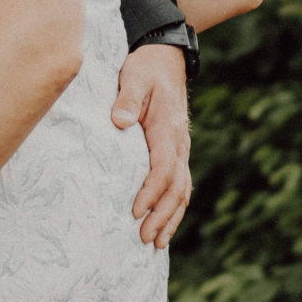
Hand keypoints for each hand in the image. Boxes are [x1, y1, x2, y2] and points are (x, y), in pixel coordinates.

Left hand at [113, 42, 191, 247]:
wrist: (165, 58)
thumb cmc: (145, 68)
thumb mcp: (134, 78)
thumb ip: (126, 99)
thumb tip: (119, 122)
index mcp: (168, 129)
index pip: (164, 168)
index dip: (151, 192)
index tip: (135, 211)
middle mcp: (180, 143)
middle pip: (176, 187)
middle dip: (161, 215)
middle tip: (144, 238)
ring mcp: (181, 149)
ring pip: (182, 190)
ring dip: (170, 218)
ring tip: (156, 243)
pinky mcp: (176, 151)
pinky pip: (180, 184)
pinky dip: (174, 208)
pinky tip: (165, 225)